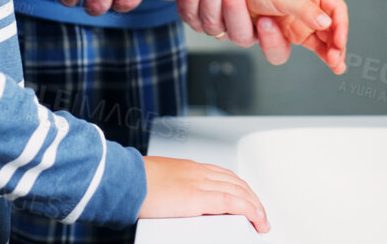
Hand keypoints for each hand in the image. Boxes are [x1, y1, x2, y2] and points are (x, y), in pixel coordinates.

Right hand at [139, 156, 268, 232]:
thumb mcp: (158, 181)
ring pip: (239, 191)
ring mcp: (200, 184)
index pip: (224, 175)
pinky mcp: (198, 198)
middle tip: (260, 212)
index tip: (247, 198)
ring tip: (261, 219)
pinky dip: (249, 210)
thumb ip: (171, 188)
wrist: (124, 179)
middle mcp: (198, 172)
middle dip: (252, 198)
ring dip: (255, 205)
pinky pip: (232, 203)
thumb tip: (171, 201)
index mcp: (189, 168)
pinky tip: (256, 217)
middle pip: (236, 183)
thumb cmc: (133, 182)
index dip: (240, 188)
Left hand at [177, 0, 287, 61]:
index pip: (277, 49)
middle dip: (235, 9)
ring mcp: (218, 22)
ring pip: (212, 26)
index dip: (272, 42)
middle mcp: (244, 25)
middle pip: (241, 37)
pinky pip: (190, 15)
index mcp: (270, 16)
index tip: (265, 20)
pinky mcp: (194, 13)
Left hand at [241, 0, 347, 73]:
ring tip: (333, 63)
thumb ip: (304, 9)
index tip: (339, 42)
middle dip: (337, 44)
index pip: (336, 8)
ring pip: (323, 40)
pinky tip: (326, 62)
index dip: (341, 25)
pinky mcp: (291, 35)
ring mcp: (301, 22)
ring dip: (329, 52)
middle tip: (337, 60)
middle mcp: (309, 7)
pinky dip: (317, 55)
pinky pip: (309, 47)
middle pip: (333, 28)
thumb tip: (327, 23)